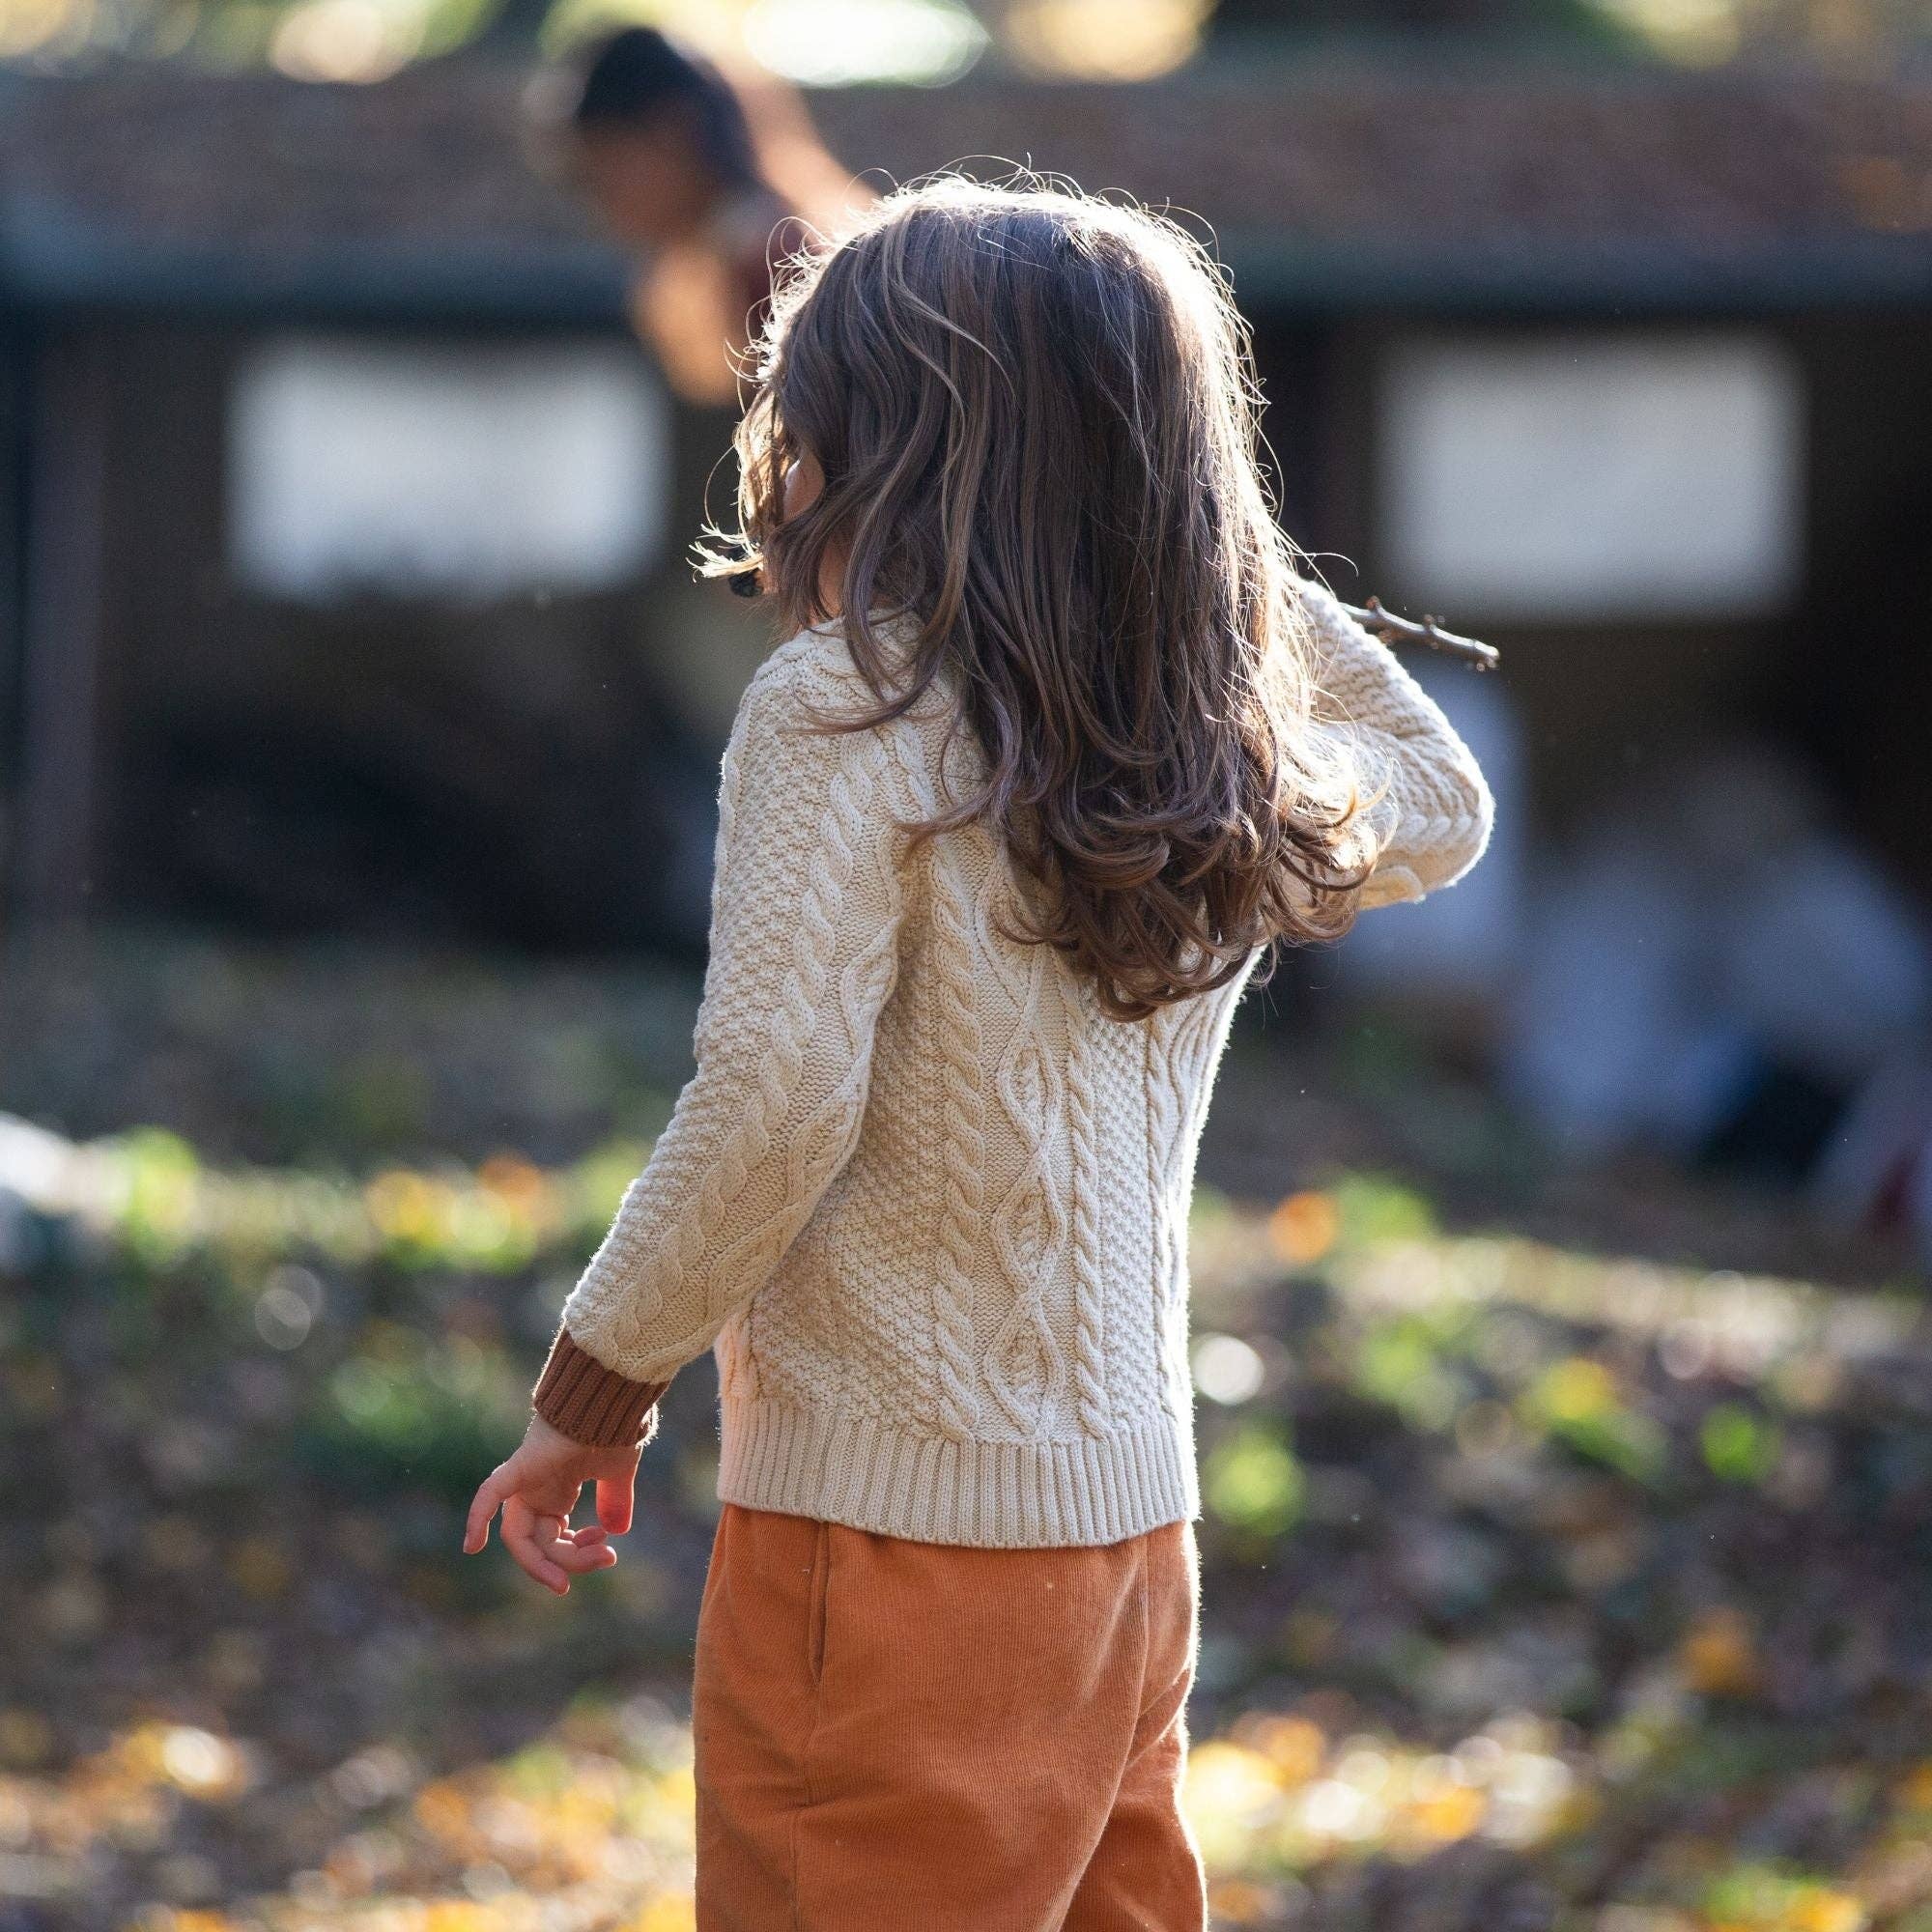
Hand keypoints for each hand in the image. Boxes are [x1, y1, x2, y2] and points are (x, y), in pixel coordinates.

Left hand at [463, 1413, 642, 1595]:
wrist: (610, 1398)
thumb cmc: (613, 1428)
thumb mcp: (617, 1473)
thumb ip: (614, 1500)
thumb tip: (617, 1531)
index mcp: (555, 1492)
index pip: (553, 1539)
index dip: (577, 1553)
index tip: (608, 1549)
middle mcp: (535, 1491)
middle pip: (538, 1543)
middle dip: (570, 1560)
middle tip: (606, 1559)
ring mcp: (525, 1481)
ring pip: (520, 1536)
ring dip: (545, 1560)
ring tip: (580, 1568)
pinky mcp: (519, 1468)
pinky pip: (489, 1495)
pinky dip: (477, 1518)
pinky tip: (471, 1547)